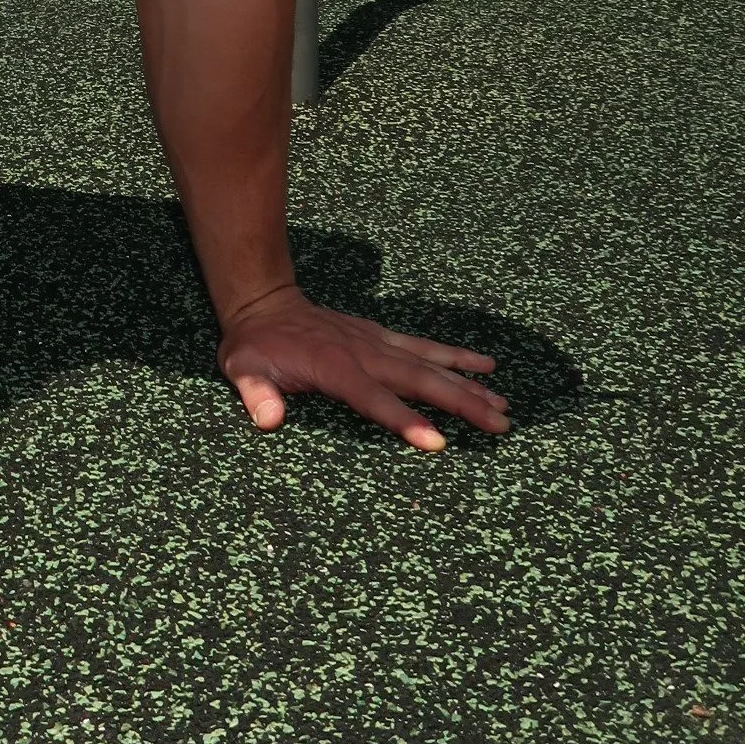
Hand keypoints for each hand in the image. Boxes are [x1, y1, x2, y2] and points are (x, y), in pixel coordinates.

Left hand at [218, 284, 508, 450]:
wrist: (264, 301)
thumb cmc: (254, 345)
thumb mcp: (241, 368)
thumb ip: (256, 393)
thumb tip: (268, 420)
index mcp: (334, 368)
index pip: (374, 398)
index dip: (404, 420)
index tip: (436, 442)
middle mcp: (364, 353)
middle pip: (419, 381)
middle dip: (461, 404)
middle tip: (498, 426)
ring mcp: (377, 343)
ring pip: (431, 364)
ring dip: (468, 385)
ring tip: (503, 406)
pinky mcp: (383, 336)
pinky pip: (426, 346)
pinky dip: (457, 355)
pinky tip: (487, 366)